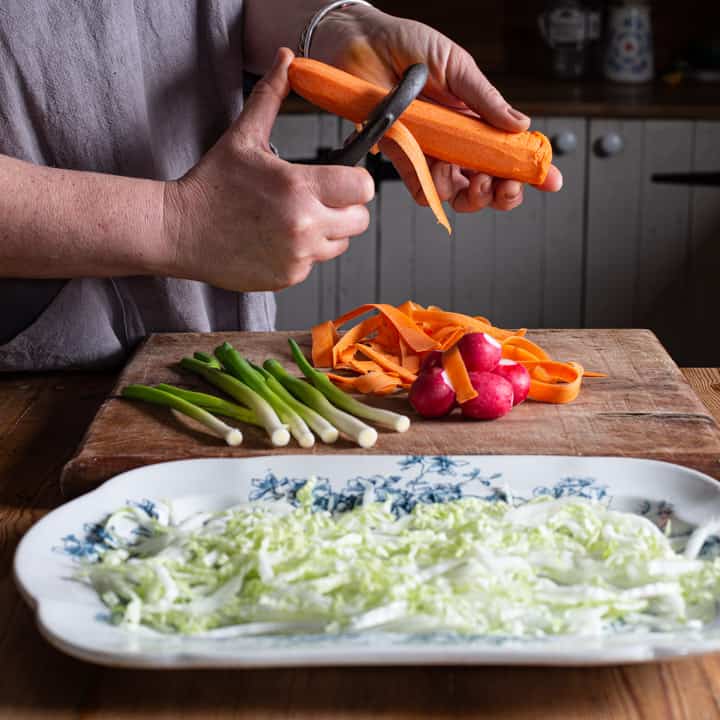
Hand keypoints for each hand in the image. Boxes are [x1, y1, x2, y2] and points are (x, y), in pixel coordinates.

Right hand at [162, 48, 373, 291]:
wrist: (178, 231)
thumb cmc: (210, 185)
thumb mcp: (243, 137)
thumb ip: (270, 98)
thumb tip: (285, 60)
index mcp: (299, 187)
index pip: (362, 188)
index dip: (357, 182)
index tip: (343, 180)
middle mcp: (304, 225)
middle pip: (360, 221)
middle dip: (346, 209)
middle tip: (320, 200)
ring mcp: (297, 256)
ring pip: (339, 244)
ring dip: (327, 232)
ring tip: (294, 219)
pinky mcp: (288, 278)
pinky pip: (313, 264)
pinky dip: (302, 254)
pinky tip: (276, 240)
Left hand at [312, 7, 562, 212]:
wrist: (360, 44)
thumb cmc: (407, 46)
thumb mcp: (457, 67)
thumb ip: (485, 100)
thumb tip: (521, 125)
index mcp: (474, 119)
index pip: (505, 151)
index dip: (527, 169)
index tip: (549, 179)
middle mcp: (454, 141)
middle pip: (486, 181)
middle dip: (502, 192)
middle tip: (506, 186)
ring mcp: (430, 152)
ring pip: (458, 192)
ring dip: (473, 195)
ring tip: (477, 181)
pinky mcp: (402, 158)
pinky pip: (422, 189)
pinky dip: (435, 192)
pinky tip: (442, 179)